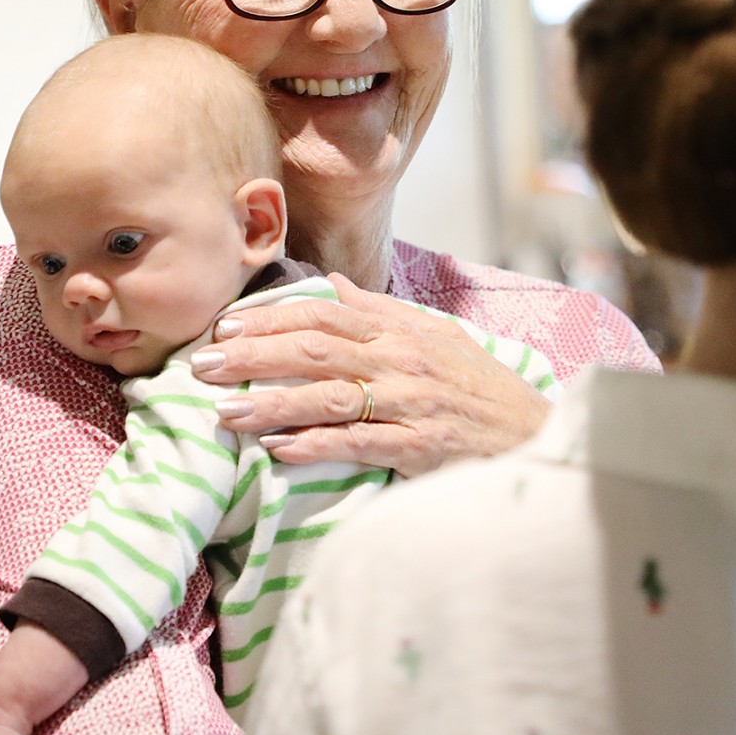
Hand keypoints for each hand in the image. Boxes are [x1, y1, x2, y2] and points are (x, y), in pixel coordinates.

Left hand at [193, 273, 549, 476]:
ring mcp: (410, 401)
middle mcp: (401, 358)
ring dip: (270, 403)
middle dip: (253, 355)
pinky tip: (278, 451)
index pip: (324, 312)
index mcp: (399, 329)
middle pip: (315, 347)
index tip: (224, 326)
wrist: (533, 434)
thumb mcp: (434, 335)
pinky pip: (359, 441)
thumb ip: (381, 310)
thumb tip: (334, 283)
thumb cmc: (477, 388)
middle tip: (202, 366)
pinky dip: (315, 445)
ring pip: (327, 395)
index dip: (270, 317)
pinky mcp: (420, 445)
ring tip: (224, 413)